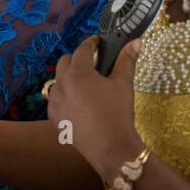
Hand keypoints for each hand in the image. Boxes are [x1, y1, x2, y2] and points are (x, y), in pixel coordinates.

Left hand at [47, 36, 143, 174]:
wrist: (111, 147)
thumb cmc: (118, 113)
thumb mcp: (124, 84)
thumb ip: (127, 60)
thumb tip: (136, 41)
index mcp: (78, 74)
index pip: (82, 50)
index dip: (91, 43)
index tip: (97, 42)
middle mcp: (61, 85)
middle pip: (65, 62)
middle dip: (77, 60)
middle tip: (93, 65)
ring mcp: (54, 102)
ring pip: (58, 81)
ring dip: (69, 78)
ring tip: (85, 86)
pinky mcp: (53, 117)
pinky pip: (55, 99)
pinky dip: (64, 96)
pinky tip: (78, 103)